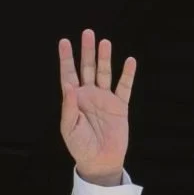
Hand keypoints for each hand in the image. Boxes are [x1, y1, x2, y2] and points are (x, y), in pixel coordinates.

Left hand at [58, 29, 136, 185]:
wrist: (100, 161)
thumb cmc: (81, 147)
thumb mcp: (69, 129)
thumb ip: (68, 108)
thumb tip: (68, 85)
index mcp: (74, 100)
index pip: (69, 74)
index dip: (66, 58)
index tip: (64, 42)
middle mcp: (89, 95)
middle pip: (88, 68)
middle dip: (87, 51)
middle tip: (87, 33)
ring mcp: (105, 99)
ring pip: (105, 73)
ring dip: (105, 58)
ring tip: (105, 42)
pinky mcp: (120, 106)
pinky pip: (124, 87)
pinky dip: (127, 75)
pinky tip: (129, 61)